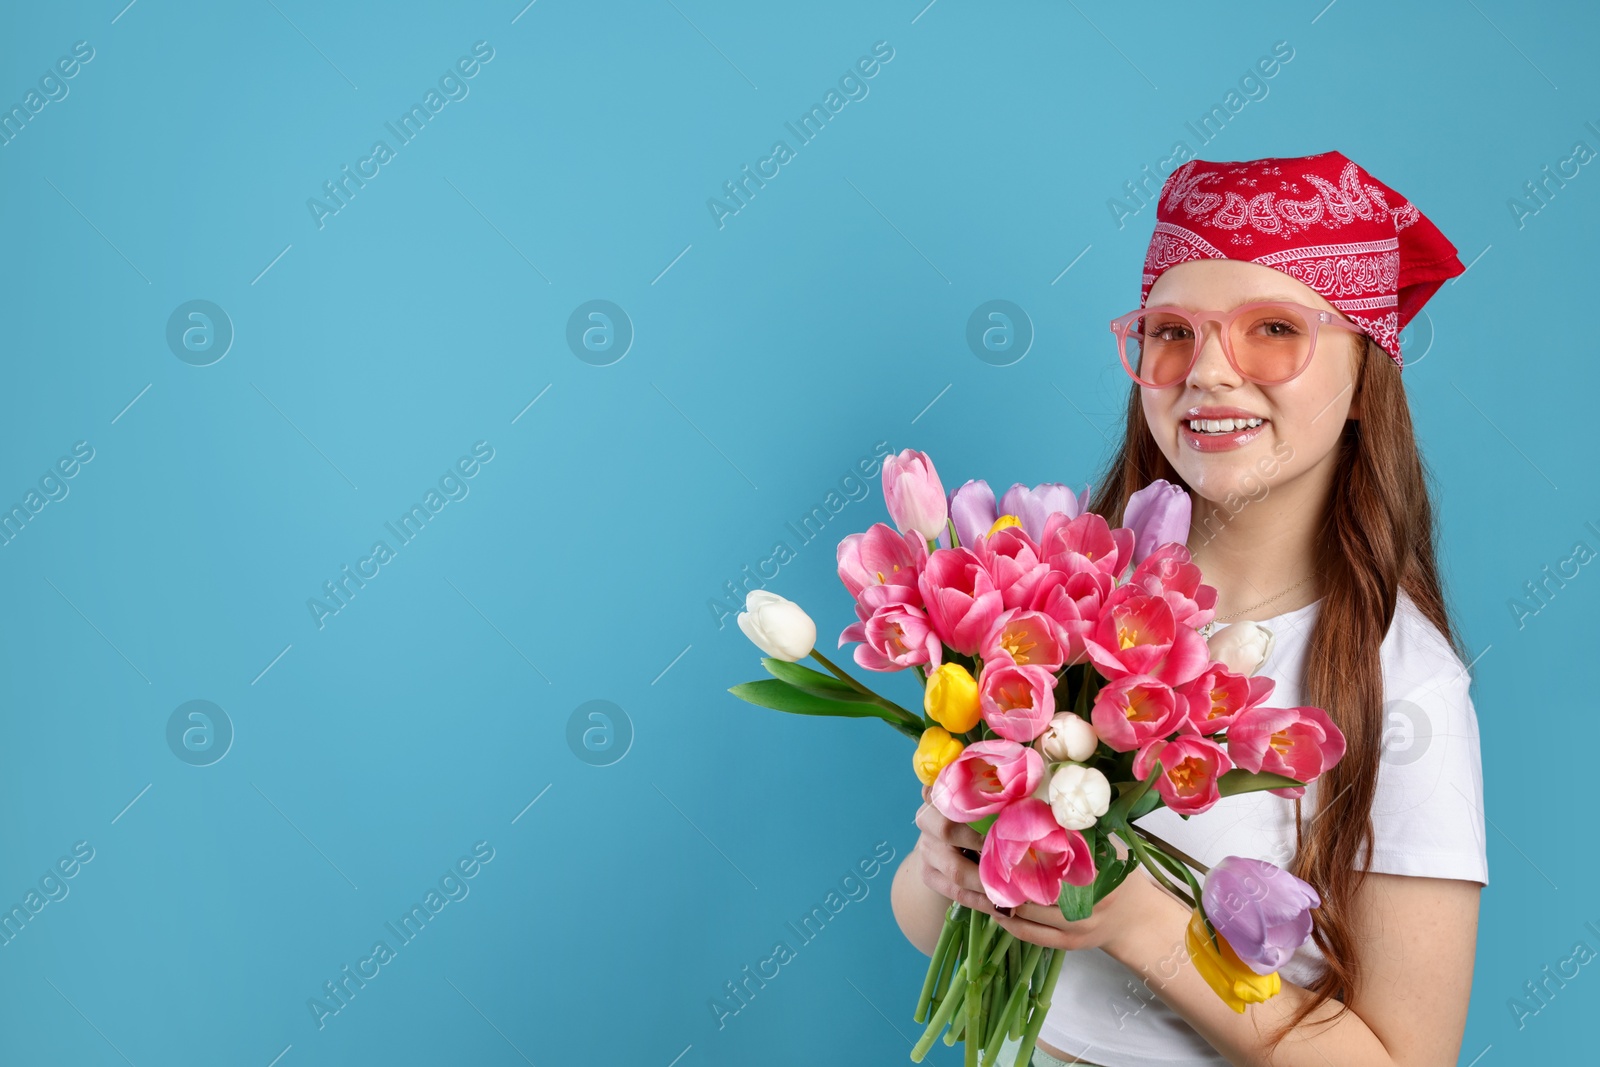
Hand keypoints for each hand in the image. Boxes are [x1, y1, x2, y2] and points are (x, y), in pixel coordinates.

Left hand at [914, 784, 1156, 953]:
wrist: (1140, 917)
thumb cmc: (1116, 867)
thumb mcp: (1102, 840)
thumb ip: (1072, 823)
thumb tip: (1029, 789)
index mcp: (1096, 868)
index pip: (1047, 856)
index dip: (1011, 845)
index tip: (984, 830)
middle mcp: (1087, 902)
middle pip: (1027, 887)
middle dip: (992, 872)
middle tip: (960, 853)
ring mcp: (1076, 928)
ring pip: (1022, 913)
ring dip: (991, 896)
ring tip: (961, 877)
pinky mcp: (1066, 945)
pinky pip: (1027, 933)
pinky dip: (1005, 918)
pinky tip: (986, 903)